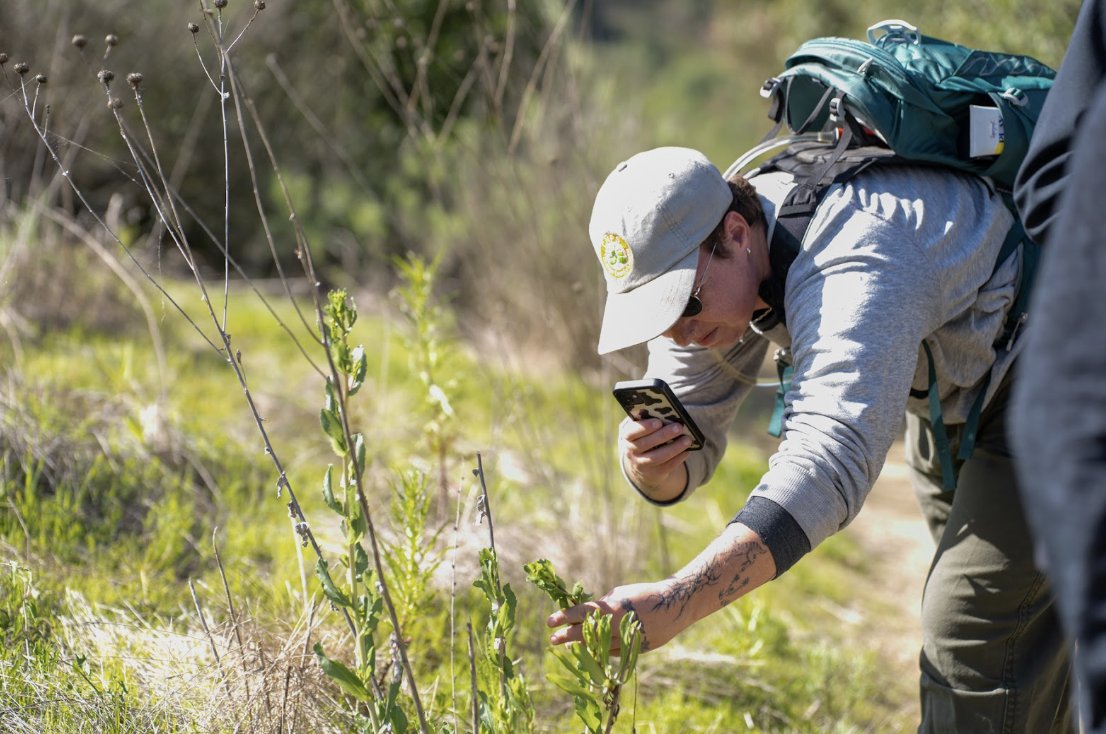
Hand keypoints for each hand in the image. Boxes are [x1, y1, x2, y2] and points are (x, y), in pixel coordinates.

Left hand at [546, 579, 695, 654]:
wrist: (673, 607)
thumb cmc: (643, 594)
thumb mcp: (619, 594)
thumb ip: (603, 605)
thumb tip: (587, 613)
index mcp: (610, 608)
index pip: (580, 614)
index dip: (563, 617)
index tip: (550, 622)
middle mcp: (615, 626)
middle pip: (584, 633)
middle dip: (566, 636)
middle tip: (553, 639)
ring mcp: (625, 640)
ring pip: (597, 647)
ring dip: (582, 646)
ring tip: (569, 646)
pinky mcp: (635, 650)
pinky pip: (613, 652)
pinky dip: (601, 651)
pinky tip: (591, 651)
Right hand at [620, 418, 692, 500]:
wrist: (641, 460)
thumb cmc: (644, 435)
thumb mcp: (640, 426)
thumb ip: (647, 419)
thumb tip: (667, 413)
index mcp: (626, 436)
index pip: (631, 432)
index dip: (644, 427)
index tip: (658, 422)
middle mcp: (630, 451)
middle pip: (645, 444)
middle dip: (663, 435)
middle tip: (679, 427)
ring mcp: (641, 464)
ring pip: (656, 457)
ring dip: (673, 448)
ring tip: (687, 439)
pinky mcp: (653, 473)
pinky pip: (666, 466)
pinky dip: (678, 458)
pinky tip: (687, 451)